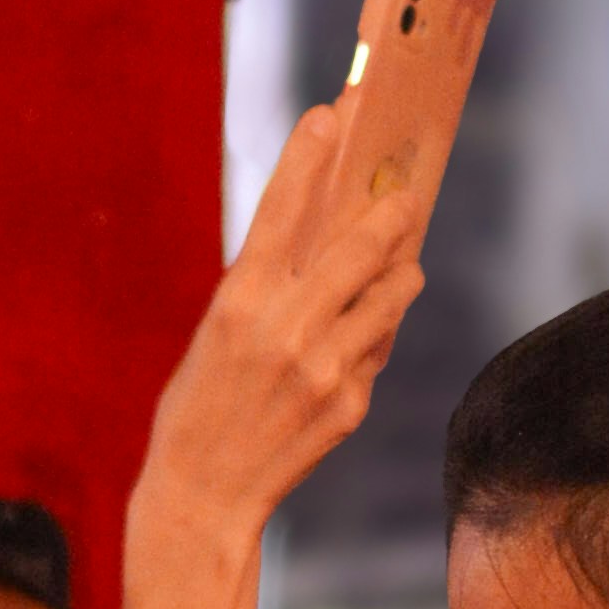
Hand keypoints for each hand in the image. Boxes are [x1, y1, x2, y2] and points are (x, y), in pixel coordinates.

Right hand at [130, 106, 429, 567]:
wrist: (203, 495)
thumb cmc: (199, 405)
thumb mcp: (215, 333)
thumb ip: (265, 289)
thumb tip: (327, 243)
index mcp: (238, 302)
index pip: (281, 209)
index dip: (308, 157)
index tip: (332, 114)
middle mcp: (287, 329)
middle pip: (361, 246)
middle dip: (392, 212)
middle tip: (408, 193)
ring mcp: (326, 368)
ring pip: (391, 295)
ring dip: (402, 270)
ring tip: (404, 259)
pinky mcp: (350, 404)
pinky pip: (379, 347)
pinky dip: (378, 330)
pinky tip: (369, 329)